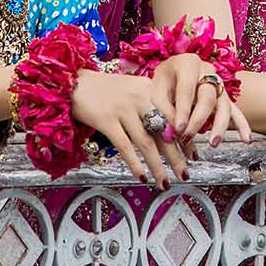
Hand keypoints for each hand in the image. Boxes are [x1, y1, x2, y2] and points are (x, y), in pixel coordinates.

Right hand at [71, 69, 188, 187]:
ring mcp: (123, 109)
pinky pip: (125, 147)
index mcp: (149, 88)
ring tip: (164, 182)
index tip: (193, 154)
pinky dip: (135, 164)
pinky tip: (142, 176)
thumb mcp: (132, 89)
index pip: (173, 116)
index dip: (184, 138)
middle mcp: (139, 97)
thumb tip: (171, 133)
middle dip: (176, 156)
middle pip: (164, 131)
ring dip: (157, 166)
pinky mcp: (107, 120)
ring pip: (147, 143)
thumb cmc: (104, 90)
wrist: (73, 82)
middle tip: (185, 174)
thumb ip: (150, 106)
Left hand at [150, 53, 251, 147]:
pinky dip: (242, 126)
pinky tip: (246, 139)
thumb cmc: (164, 80)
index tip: (178, 129)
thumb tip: (172, 134)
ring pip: (224, 105)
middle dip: (198, 120)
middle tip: (187, 137)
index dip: (183, 110)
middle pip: (208, 97)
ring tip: (213, 143)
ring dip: (219, 126)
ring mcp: (219, 84)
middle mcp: (207, 71)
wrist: (173, 72)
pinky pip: (235, 111)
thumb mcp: (156, 90)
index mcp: (188, 64)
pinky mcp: (224, 97)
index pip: (187, 89)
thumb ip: (163, 110)